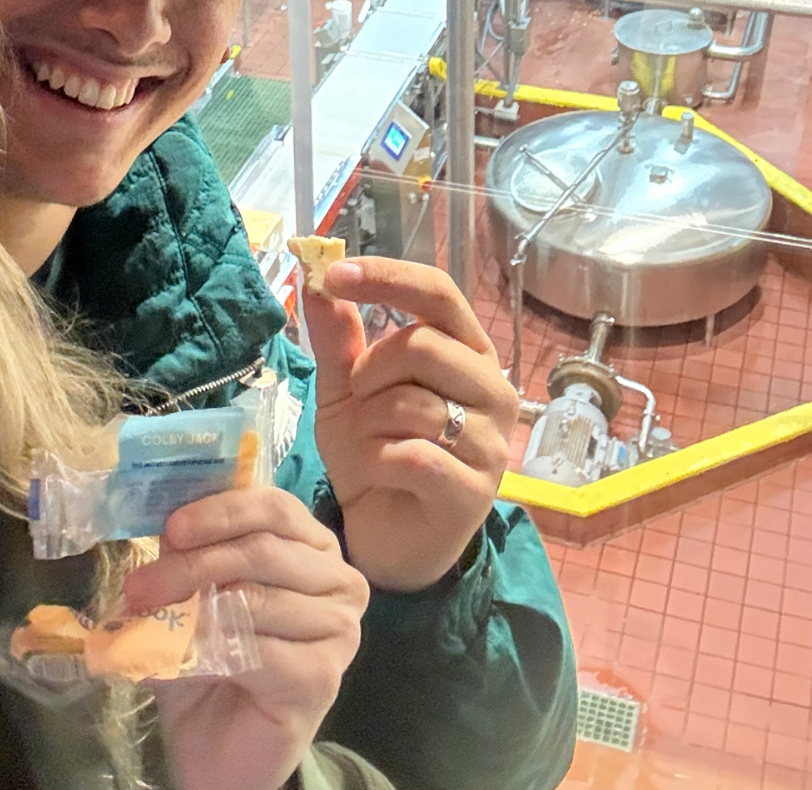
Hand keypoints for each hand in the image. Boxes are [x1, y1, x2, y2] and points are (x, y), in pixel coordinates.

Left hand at [122, 487, 367, 789]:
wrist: (222, 749)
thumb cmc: (213, 662)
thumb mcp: (196, 593)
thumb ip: (190, 553)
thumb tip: (166, 523)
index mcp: (316, 546)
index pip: (275, 507)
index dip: (221, 511)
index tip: (172, 527)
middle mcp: (340, 581)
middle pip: (262, 551)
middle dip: (193, 564)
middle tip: (141, 585)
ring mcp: (340, 629)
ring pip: (256, 599)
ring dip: (192, 609)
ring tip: (148, 620)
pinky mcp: (323, 676)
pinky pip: (256, 650)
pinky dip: (207, 651)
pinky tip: (179, 659)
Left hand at [305, 255, 519, 592]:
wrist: (383, 538)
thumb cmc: (374, 454)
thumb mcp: (345, 390)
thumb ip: (338, 337)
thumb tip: (319, 276)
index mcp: (466, 351)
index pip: (438, 292)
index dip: (387, 277)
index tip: (335, 273)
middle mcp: (492, 387)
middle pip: (422, 345)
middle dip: (369, 373)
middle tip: (359, 403)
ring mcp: (492, 441)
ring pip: (414, 402)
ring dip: (368, 425)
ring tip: (367, 447)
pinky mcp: (476, 491)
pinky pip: (414, 456)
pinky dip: (377, 462)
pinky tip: (377, 475)